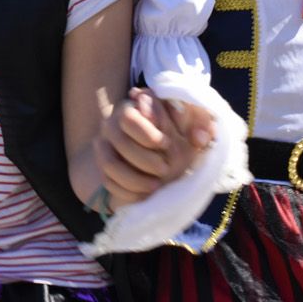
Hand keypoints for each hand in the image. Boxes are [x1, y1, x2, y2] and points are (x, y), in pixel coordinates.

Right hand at [94, 87, 215, 211]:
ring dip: (134, 179)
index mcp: (135, 105)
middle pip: (119, 141)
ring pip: (109, 163)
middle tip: (165, 169)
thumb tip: (201, 137)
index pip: (128, 117)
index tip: (167, 144)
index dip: (146, 133)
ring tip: (156, 186)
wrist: (164, 157)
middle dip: (144, 160)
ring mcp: (104, 144)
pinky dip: (127, 191)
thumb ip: (200, 126)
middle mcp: (114, 121)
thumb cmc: (181, 136)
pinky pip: (107, 181)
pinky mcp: (101, 166)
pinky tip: (145, 195)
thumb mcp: (193, 128)